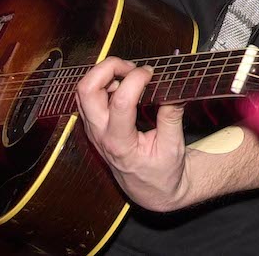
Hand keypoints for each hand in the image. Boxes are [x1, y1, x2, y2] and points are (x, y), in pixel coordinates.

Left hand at [75, 57, 190, 211]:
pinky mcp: (94, 126)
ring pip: (83, 91)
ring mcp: (93, 130)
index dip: (136, 80)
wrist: (151, 191)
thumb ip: (171, 116)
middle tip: (131, 67)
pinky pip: (87, 98)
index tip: (152, 73)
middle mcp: (100, 135)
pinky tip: (122, 84)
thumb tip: (175, 87)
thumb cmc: (162, 173)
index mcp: (120, 144)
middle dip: (107, 69)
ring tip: (129, 74)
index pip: (120, 102)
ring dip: (103, 75)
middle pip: (87, 91)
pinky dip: (102, 83)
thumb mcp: (173, 147)